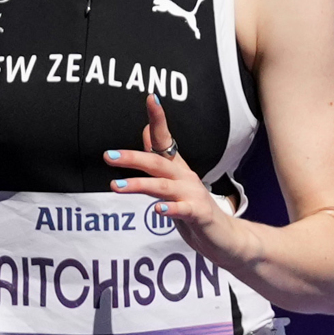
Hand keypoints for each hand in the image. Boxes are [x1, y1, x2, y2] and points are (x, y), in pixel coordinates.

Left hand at [103, 95, 234, 253]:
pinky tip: (156, 210)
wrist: (225, 236)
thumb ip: (160, 158)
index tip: (151, 98)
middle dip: (132, 157)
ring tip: (116, 187)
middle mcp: (186, 177)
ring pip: (164, 186)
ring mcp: (193, 195)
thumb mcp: (175, 181)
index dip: (159, 120)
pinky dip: (170, 209)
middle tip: (108, 156)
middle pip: (157, 162)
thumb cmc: (195, 209)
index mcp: (178, 169)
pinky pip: (183, 210)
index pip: (165, 140)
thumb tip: (147, 131)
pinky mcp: (199, 215)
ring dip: (139, 185)